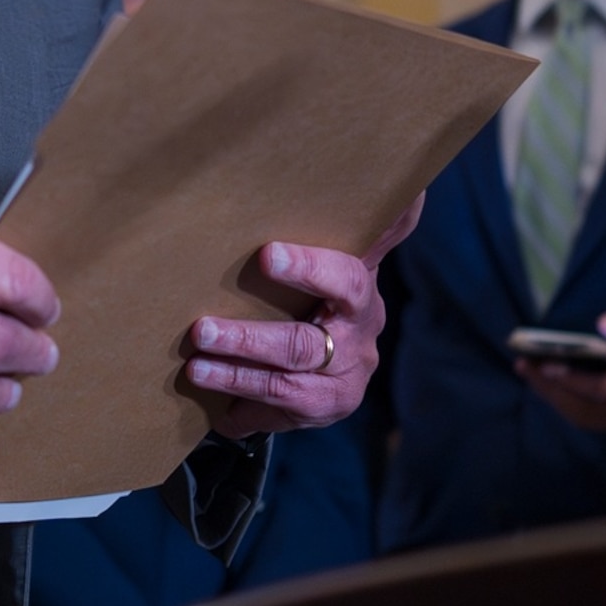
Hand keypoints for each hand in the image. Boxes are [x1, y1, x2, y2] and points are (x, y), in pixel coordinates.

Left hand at [185, 195, 420, 437]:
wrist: (347, 355)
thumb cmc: (332, 292)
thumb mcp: (351, 256)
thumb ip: (374, 226)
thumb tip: (409, 188)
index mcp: (361, 296)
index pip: (346, 281)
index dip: (311, 269)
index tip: (267, 255)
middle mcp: (357, 343)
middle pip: (302, 345)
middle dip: (249, 339)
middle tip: (201, 330)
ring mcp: (341, 385)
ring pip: (287, 387)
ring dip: (237, 377)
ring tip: (195, 369)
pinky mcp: (321, 413)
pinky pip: (279, 417)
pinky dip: (246, 413)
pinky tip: (218, 412)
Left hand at [516, 299, 605, 433]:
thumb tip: (604, 327)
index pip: (605, 389)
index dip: (573, 381)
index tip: (545, 365)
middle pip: (587, 408)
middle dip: (551, 388)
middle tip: (523, 365)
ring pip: (585, 417)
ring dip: (553, 397)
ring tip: (529, 373)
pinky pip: (589, 419)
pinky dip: (565, 404)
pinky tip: (549, 386)